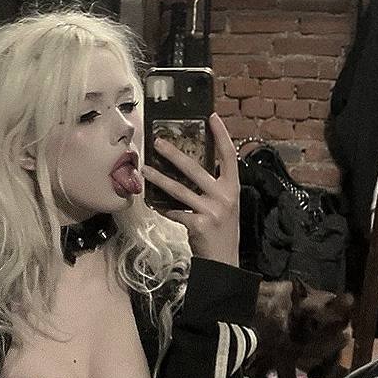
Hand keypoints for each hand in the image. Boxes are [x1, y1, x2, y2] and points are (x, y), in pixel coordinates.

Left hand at [141, 113, 239, 264]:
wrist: (224, 260)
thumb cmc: (222, 230)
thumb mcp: (225, 205)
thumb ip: (213, 187)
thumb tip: (189, 168)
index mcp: (232, 187)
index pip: (229, 156)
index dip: (221, 135)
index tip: (211, 117)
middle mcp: (224, 196)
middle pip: (195, 168)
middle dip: (174, 154)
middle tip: (157, 141)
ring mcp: (211, 210)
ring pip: (179, 189)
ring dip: (159, 178)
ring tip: (145, 169)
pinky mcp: (198, 224)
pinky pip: (175, 211)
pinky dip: (162, 207)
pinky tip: (152, 202)